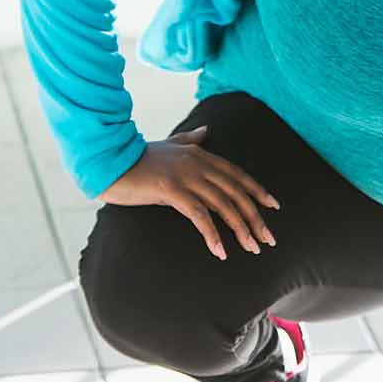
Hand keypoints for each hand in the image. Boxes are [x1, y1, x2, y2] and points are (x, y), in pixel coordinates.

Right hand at [98, 125, 280, 259]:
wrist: (108, 161)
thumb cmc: (138, 158)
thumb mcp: (168, 145)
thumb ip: (190, 140)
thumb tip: (206, 131)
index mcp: (201, 154)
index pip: (238, 174)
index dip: (258, 190)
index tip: (274, 207)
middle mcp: (199, 163)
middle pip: (236, 193)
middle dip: (255, 217)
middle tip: (268, 239)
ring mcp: (186, 176)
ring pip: (223, 205)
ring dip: (240, 229)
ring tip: (251, 248)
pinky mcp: (171, 190)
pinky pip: (199, 215)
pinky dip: (212, 234)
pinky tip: (220, 251)